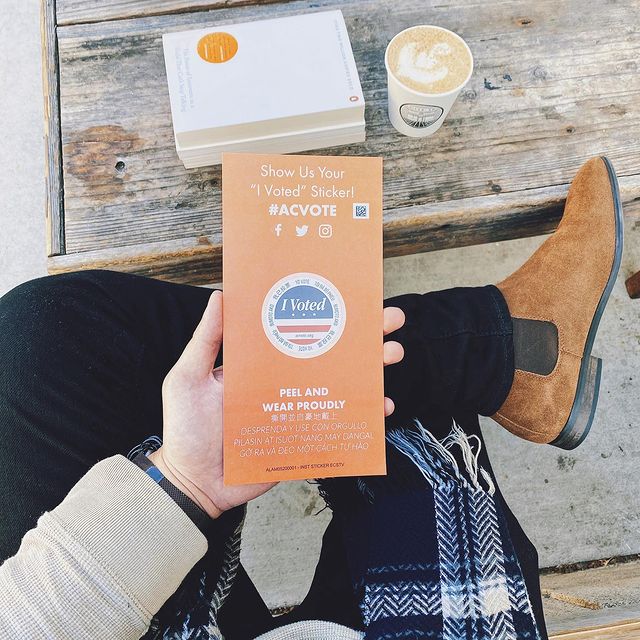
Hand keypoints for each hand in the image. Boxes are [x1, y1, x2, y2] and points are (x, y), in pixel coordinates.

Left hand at [150, 291, 405, 518]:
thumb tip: (221, 294)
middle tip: (390, 319)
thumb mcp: (188, 377)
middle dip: (364, 334)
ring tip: (390, 355)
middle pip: (331, 353)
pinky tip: (382, 407)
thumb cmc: (186, 428)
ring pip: (343, 384)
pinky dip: (364, 415)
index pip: (300, 328)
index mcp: (262, 361)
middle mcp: (285, 380)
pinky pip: (340, 423)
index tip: (352, 294)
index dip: (327, 311)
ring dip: (372, 368)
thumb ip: (206, 340)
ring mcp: (298, 408)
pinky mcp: (305, 436)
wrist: (193, 482)